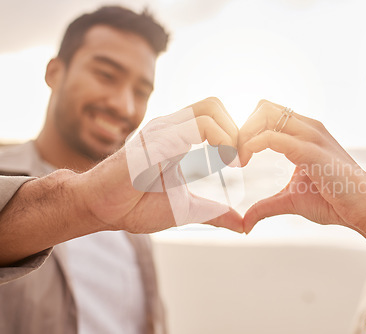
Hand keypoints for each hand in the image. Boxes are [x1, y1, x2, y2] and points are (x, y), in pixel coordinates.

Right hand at [80, 97, 243, 233]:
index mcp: (178, 137)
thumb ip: (214, 213)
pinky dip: (217, 141)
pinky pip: (193, 128)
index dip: (235, 134)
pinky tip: (219, 164)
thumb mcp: (186, 209)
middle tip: (240, 161)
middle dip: (236, 130)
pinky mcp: (155, 142)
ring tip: (232, 163)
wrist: (100, 209)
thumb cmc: (135, 205)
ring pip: (209, 110)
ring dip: (229, 135)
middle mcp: (171, 128)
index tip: (241, 163)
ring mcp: (162, 131)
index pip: (215, 115)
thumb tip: (243, 226)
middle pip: (214, 104)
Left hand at [238, 100, 365, 232]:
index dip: (246, 129)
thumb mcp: (291, 200)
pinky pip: (273, 137)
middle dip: (242, 127)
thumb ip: (266, 206)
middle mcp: (308, 128)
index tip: (235, 155)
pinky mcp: (312, 151)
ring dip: (244, 133)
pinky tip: (243, 161)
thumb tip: (245, 222)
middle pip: (263, 107)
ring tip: (236, 159)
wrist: (364, 211)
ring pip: (266, 114)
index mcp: (304, 133)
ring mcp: (311, 136)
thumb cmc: (334, 201)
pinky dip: (252, 145)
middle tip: (233, 155)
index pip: (267, 113)